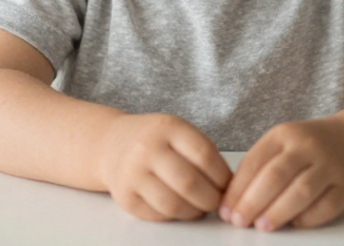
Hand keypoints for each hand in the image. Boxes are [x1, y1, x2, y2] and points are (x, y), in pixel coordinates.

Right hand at [97, 113, 231, 221]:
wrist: (113, 143)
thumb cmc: (156, 140)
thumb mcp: (179, 131)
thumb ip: (203, 152)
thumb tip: (231, 185)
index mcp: (168, 128)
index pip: (204, 155)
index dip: (223, 176)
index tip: (229, 185)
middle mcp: (147, 149)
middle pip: (189, 183)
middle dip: (211, 199)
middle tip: (218, 202)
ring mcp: (132, 174)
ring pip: (173, 204)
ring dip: (195, 212)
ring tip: (200, 207)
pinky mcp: (124, 197)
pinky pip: (158, 215)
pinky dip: (176, 216)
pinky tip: (181, 208)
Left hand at [219, 117, 343, 230]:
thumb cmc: (307, 147)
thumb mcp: (281, 143)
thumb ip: (259, 165)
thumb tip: (233, 201)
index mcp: (284, 134)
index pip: (255, 162)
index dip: (237, 189)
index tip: (226, 210)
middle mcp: (308, 146)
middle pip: (276, 176)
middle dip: (253, 202)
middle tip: (239, 221)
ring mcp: (330, 165)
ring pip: (302, 191)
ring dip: (278, 212)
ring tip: (262, 226)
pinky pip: (326, 206)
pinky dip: (307, 218)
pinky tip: (293, 224)